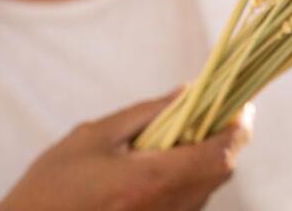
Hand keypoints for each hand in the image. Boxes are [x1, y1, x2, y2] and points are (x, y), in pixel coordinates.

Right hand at [0, 90, 254, 210]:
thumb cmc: (51, 185)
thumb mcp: (95, 136)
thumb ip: (146, 113)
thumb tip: (188, 92)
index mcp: (154, 180)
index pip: (222, 154)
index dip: (239, 126)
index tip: (240, 102)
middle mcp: (168, 210)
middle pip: (220, 172)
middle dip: (223, 139)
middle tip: (211, 110)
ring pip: (205, 189)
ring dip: (204, 160)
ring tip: (182, 133)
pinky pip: (185, 204)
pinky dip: (186, 180)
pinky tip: (162, 163)